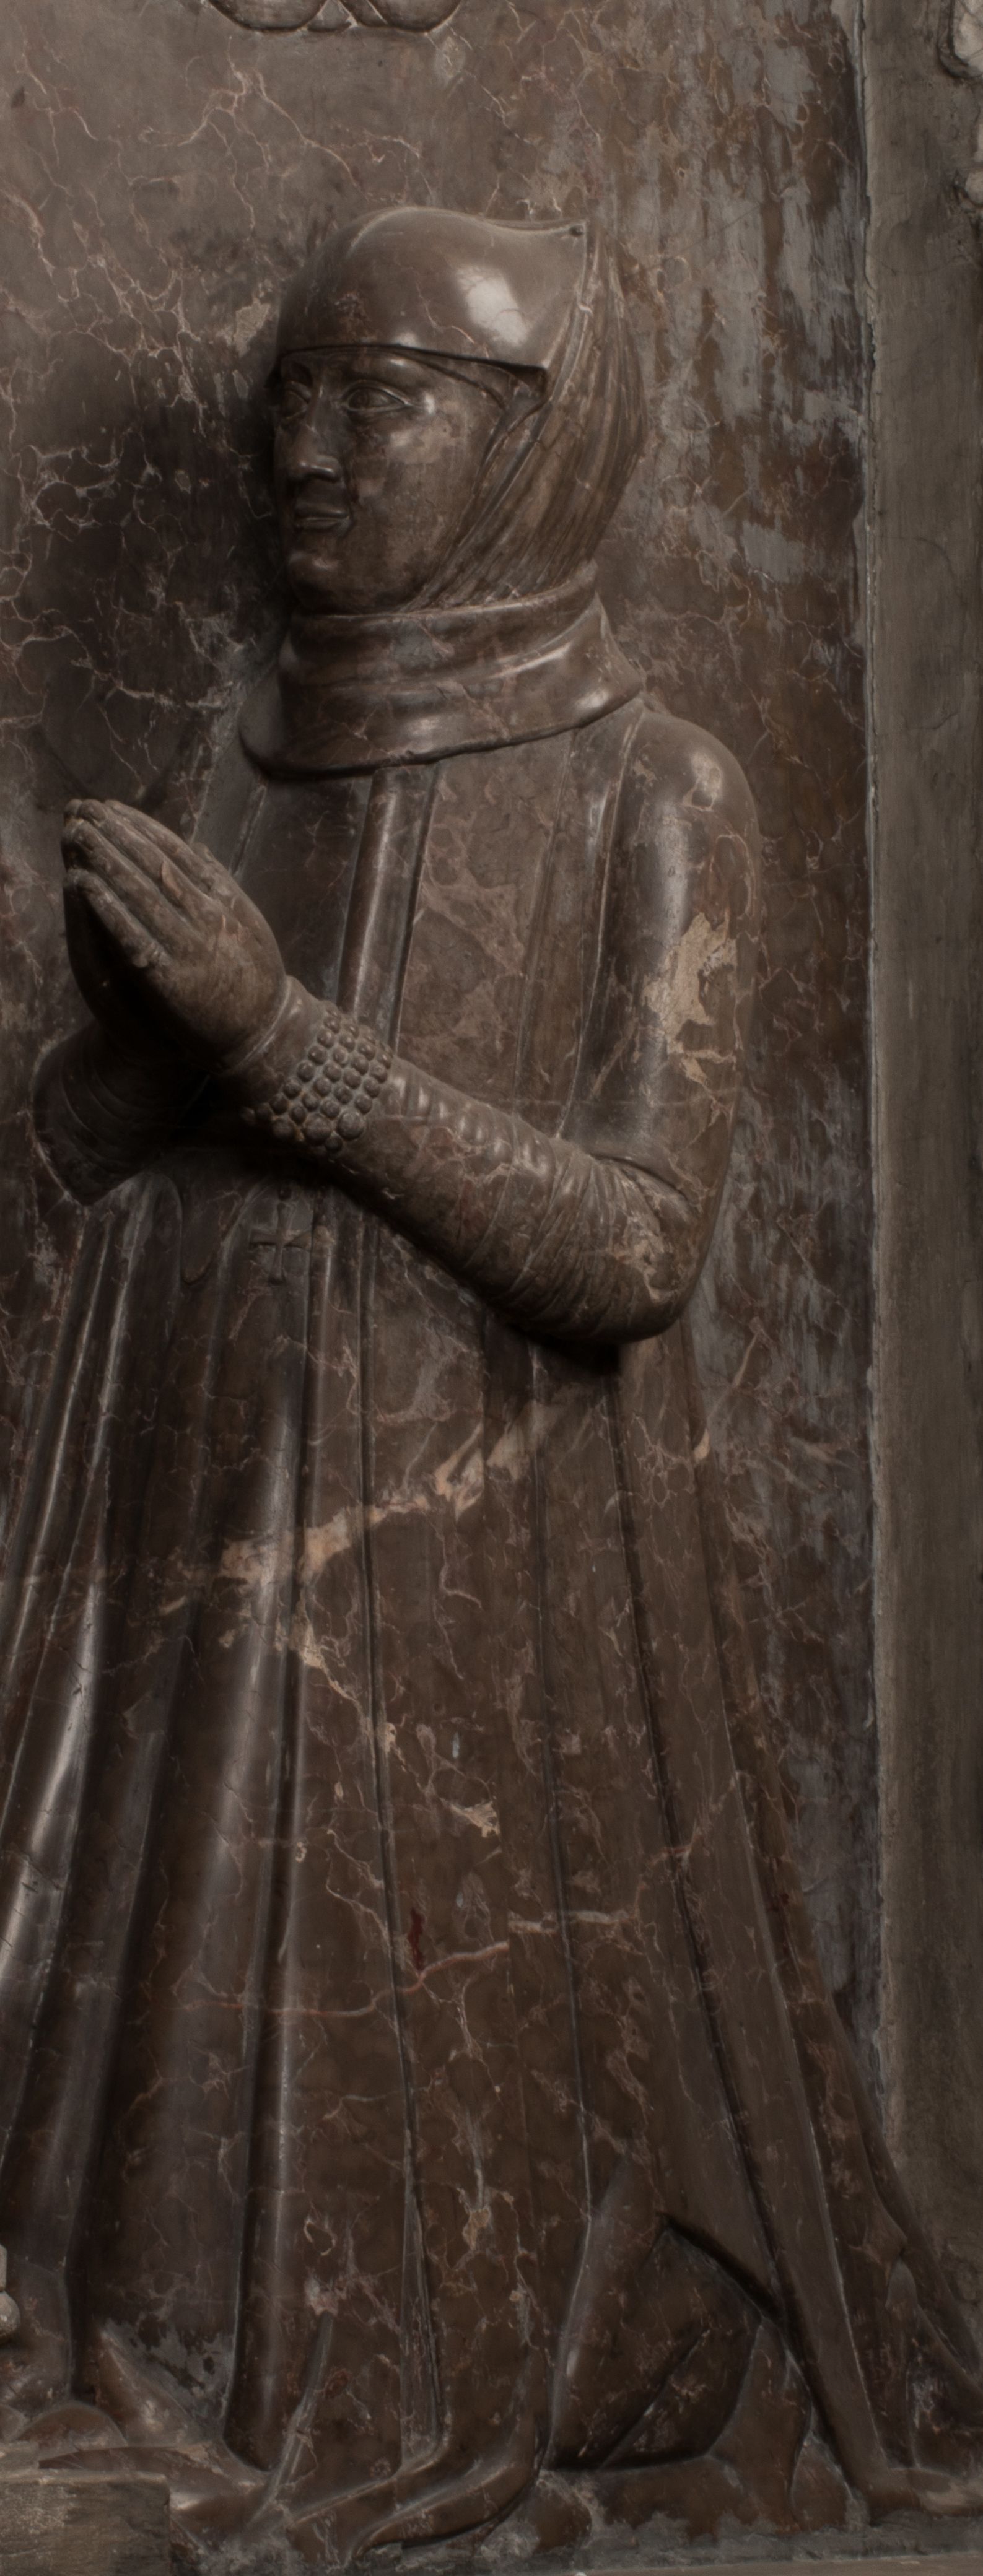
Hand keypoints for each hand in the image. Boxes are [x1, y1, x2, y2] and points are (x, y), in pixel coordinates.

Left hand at [61, 801, 288, 1070]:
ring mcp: (187, 947)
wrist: (266, 1036)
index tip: (112, 808)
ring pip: (138, 893)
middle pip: (152, 866)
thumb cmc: (258, 981)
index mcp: (222, 903)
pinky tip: (80, 884)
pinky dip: (104, 906)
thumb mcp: (251, 922)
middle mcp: (204, 918)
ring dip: (103, 860)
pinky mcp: (169, 979)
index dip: (141, 828)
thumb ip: (223, 885)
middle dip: (116, 834)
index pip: (176, 854)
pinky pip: (130, 936)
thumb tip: (197, 846)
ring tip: (75, 833)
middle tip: (83, 809)